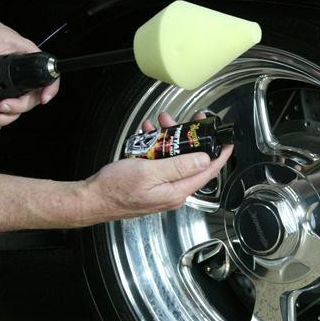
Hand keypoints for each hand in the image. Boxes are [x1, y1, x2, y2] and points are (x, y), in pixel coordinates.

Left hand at [0, 12, 60, 133]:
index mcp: (27, 56)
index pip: (47, 75)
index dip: (48, 89)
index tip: (43, 99)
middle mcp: (22, 72)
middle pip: (31, 97)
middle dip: (18, 108)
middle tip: (2, 109)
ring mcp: (10, 82)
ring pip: (16, 106)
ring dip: (6, 117)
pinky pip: (2, 108)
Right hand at [82, 112, 232, 221]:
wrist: (92, 199)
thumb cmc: (115, 189)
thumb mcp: (149, 172)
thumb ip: (179, 166)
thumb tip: (203, 160)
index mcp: (176, 191)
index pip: (207, 172)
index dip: (220, 156)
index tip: (227, 143)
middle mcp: (172, 192)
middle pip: (191, 162)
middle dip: (189, 138)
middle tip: (189, 122)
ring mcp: (161, 188)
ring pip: (174, 159)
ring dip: (169, 139)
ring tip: (160, 123)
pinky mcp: (150, 184)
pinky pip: (160, 162)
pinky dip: (156, 147)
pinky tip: (147, 135)